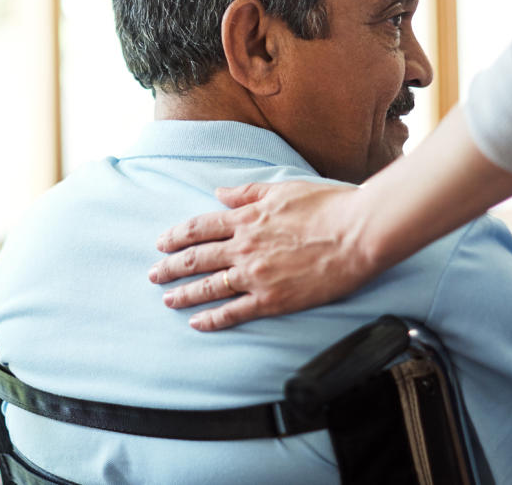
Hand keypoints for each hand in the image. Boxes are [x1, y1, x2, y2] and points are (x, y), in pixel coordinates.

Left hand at [150, 180, 381, 330]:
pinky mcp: (272, 299)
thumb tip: (220, 193)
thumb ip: (248, 192)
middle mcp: (244, 247)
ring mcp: (256, 275)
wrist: (357, 233)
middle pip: (196, 258)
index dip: (176, 236)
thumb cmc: (328, 207)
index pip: (199, 227)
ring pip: (208, 287)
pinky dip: (212, 318)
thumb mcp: (283, 189)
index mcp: (247, 218)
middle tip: (154, 275)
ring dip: (183, 294)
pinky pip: (234, 312)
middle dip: (170, 267)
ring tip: (168, 299)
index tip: (161, 243)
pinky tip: (197, 322)